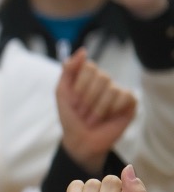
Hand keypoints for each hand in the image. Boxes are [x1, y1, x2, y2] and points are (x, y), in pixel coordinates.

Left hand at [56, 49, 137, 170]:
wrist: (80, 140)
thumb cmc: (70, 117)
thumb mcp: (62, 93)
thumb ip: (68, 71)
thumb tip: (82, 51)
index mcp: (88, 77)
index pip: (90, 67)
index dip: (80, 86)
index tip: (73, 101)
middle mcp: (104, 81)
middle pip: (102, 77)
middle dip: (88, 99)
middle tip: (82, 112)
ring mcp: (118, 91)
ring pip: (112, 89)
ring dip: (98, 109)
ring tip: (93, 119)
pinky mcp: (130, 102)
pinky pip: (126, 96)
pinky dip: (113, 109)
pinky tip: (109, 117)